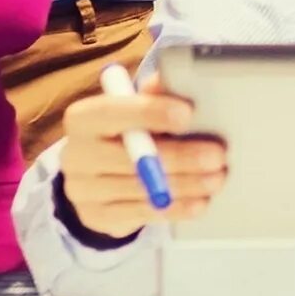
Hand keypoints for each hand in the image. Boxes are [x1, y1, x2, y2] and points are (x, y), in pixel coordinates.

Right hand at [58, 88, 227, 240]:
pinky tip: (199, 203)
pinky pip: (141, 214)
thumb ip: (152, 95)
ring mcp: (83, 190)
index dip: (150, 112)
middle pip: (131, 156)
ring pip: (141, 188)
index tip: (188, 114)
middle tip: (218, 155)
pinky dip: (175, 208)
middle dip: (181, 156)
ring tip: (216, 179)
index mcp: (83, 118)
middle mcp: (76, 154)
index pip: (112, 112)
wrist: (95, 177)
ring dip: (186, 184)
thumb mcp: (133, 109)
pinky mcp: (97, 217)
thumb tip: (171, 78)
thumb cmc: (124, 133)